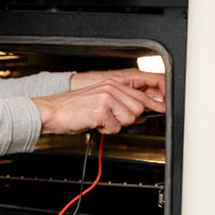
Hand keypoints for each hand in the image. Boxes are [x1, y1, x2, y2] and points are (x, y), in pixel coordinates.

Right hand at [33, 69, 165, 134]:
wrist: (51, 112)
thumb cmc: (72, 110)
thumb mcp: (98, 100)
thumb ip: (119, 102)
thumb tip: (140, 112)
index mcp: (111, 84)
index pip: (140, 95)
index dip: (153, 105)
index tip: (163, 109)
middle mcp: (110, 88)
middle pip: (138, 109)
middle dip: (126, 119)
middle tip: (109, 119)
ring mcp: (106, 98)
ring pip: (129, 118)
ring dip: (115, 125)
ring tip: (100, 120)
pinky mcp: (101, 110)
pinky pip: (115, 128)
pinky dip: (105, 130)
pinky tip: (94, 124)